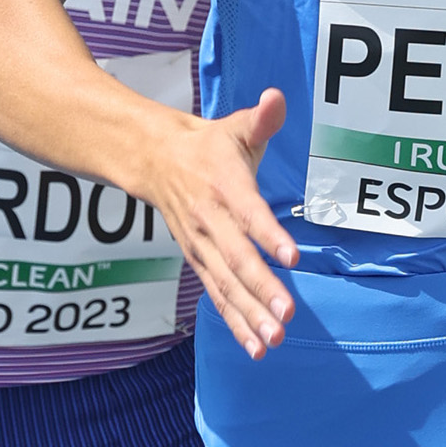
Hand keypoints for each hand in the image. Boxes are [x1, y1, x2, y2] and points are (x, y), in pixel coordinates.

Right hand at [145, 91, 297, 357]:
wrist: (153, 162)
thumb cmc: (207, 146)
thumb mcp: (234, 127)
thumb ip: (261, 119)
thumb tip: (276, 99)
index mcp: (225, 186)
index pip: (250, 214)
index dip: (270, 236)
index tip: (292, 258)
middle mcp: (211, 221)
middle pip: (237, 260)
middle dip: (262, 290)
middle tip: (286, 315)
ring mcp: (202, 246)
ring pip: (226, 286)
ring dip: (249, 316)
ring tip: (273, 341)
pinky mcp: (199, 262)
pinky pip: (218, 297)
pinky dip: (236, 324)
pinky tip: (256, 347)